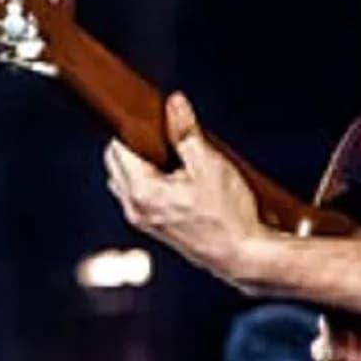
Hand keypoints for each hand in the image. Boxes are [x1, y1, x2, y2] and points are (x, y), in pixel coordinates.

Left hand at [104, 92, 267, 290]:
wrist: (244, 257)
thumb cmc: (228, 214)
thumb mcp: (208, 163)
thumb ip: (185, 131)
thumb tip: (174, 103)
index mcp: (141, 191)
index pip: (116, 147)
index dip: (132, 127)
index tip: (151, 117)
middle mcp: (135, 209)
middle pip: (116, 164)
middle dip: (136, 144)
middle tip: (167, 134)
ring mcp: (144, 222)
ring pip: (127, 181)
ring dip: (143, 165)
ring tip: (175, 157)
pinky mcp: (156, 229)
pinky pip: (140, 198)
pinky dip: (150, 183)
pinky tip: (179, 179)